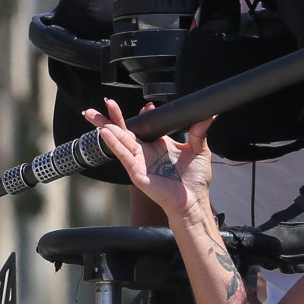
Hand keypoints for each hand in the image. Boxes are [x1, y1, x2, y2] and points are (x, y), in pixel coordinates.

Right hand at [86, 99, 215, 218]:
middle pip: (125, 130)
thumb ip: (199, 132)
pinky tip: (105, 133)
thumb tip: (210, 114)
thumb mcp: (199, 150)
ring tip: (94, 115)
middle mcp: (145, 151)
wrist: (193, 201)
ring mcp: (138, 161)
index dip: (143, 113)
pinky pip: (122, 155)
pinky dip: (113, 143)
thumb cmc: (195, 180)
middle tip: (106, 102)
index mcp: (158, 144)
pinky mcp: (135, 171)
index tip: (148, 105)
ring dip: (107, 126)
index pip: (144, 125)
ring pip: (119, 139)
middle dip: (112, 117)